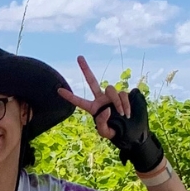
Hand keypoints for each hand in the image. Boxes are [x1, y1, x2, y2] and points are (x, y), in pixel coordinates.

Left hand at [57, 56, 164, 173]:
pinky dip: (125, 104)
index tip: (58, 90)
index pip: (80, 102)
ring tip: (121, 113)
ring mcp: (112, 97)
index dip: (70, 97)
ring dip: (116, 101)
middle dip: (86, 69)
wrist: (131, 133)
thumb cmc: (116, 133)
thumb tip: (106, 109)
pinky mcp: (124, 96)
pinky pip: (123, 94)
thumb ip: (101, 122)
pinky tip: (127, 113)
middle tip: (79, 57)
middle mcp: (102, 100)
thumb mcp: (105, 132)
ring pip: (110, 89)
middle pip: (92, 81)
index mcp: (94, 109)